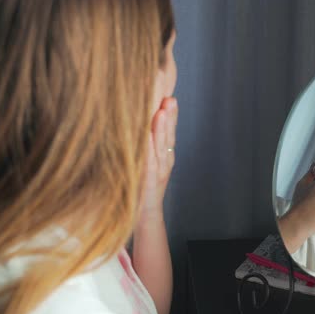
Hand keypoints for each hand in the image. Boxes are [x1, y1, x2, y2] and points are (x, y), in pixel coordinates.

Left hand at [138, 97, 177, 221]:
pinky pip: (148, 164)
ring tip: (161, 113)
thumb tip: (143, 122)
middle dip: (170, 117)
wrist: (144, 216)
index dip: (171, 115)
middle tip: (170, 98)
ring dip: (161, 130)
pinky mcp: (148, 182)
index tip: (170, 96)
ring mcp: (158, 172)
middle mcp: (165, 161)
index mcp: (165, 155)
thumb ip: (149, 144)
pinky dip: (148, 150)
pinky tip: (146, 138)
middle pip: (168, 136)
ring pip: (160, 147)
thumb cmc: (143, 186)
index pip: (169, 131)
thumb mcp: (148, 162)